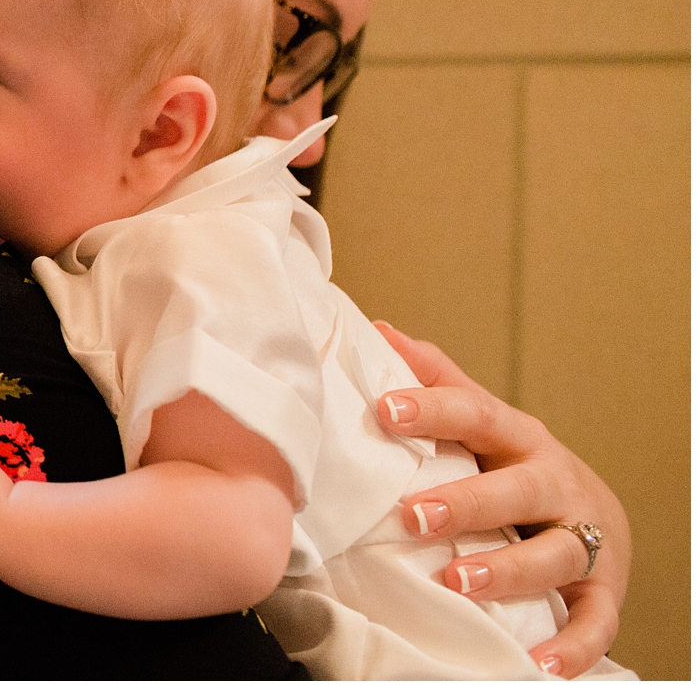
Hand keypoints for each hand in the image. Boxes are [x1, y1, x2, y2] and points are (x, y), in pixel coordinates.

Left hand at [373, 322, 629, 678]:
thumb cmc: (514, 462)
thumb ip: (438, 380)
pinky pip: (593, 623)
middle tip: (415, 515)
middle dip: (467, 503)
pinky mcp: (602, 593)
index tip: (385, 409)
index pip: (475, 416)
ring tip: (457, 580)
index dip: (432, 411)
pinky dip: (570, 645)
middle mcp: (553, 485)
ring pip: (552, 556)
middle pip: (515, 491)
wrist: (594, 512)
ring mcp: (582, 540)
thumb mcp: (484, 420)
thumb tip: (381, 331)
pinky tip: (538, 662)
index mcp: (518, 439)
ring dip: (506, 571)